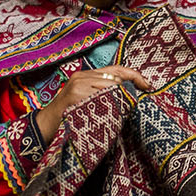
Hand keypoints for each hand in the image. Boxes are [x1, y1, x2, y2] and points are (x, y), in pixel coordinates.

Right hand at [33, 65, 152, 140]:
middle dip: (128, 91)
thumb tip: (131, 93)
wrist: (46, 126)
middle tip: (136, 102)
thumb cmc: (70, 115)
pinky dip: (109, 105)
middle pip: (116, 79)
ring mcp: (78, 85)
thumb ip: (104, 92)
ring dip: (119, 100)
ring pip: (110, 88)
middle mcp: (82, 76)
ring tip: (119, 111)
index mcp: (86, 74)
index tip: (148, 85)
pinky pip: (100, 98)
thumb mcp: (87, 98)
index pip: (116, 69)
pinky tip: (110, 113)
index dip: (135, 75)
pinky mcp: (75, 96)